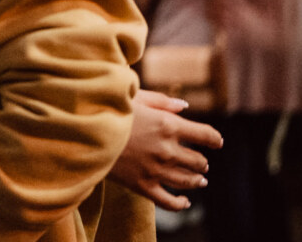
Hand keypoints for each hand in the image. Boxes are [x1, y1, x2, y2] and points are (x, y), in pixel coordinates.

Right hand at [110, 90, 222, 210]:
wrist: (84, 131)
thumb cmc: (109, 109)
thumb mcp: (136, 97)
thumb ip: (163, 102)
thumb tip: (185, 107)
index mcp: (168, 125)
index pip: (205, 135)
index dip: (215, 139)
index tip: (217, 142)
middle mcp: (167, 150)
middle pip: (199, 161)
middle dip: (202, 161)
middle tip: (201, 162)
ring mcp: (156, 170)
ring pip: (188, 181)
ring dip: (197, 180)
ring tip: (199, 180)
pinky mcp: (143, 186)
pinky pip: (169, 201)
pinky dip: (181, 203)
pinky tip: (185, 202)